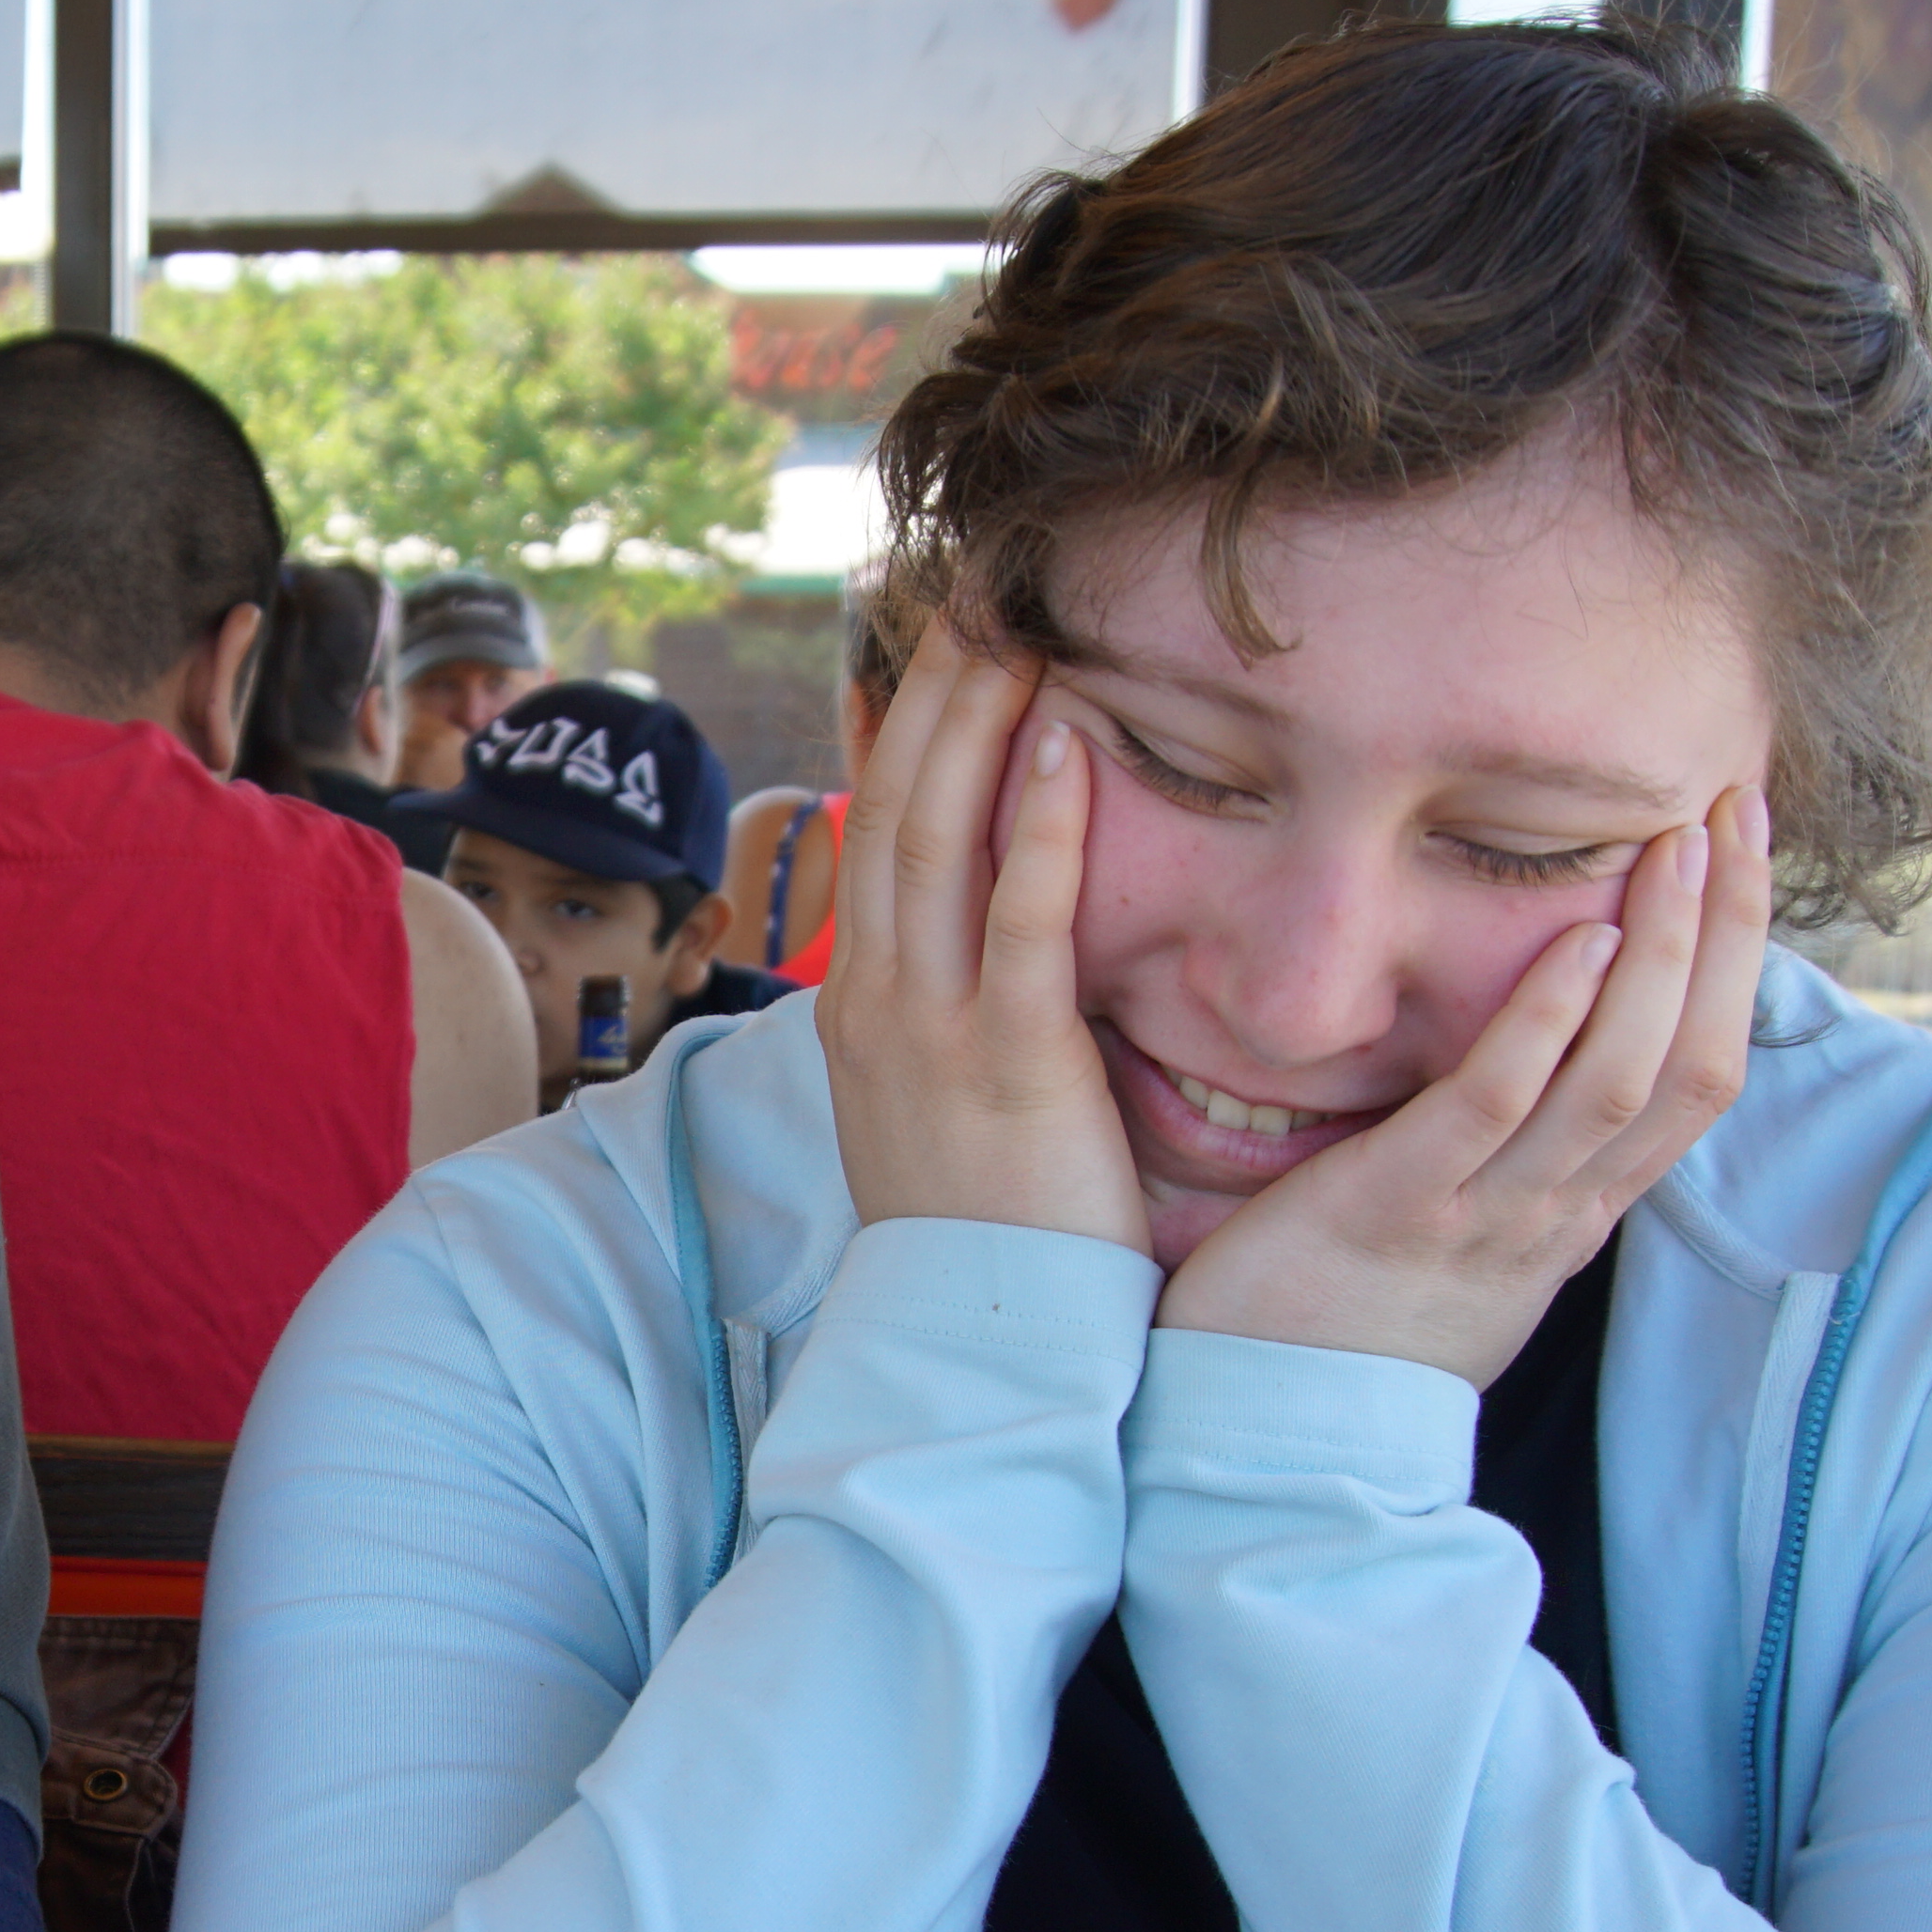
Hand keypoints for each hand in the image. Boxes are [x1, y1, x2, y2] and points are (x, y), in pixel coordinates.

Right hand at [816, 618, 1150, 1253]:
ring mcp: (932, 1031)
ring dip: (976, 723)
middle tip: (978, 587)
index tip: (936, 641)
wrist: (977, 1344)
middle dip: (933, 691)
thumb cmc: (985, 1231)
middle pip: (897, 809)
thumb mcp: (941, 1106)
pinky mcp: (1008, 1063)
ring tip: (1015, 625)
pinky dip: (1041, 826)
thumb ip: (957, 1016)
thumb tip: (993, 943)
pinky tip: (1066, 742)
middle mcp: (880, 1002)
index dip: (903, 729)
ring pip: (939, 840)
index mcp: (865, 1006)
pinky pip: (1020, 922)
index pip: (876, 834)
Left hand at [1154, 784, 1776, 1385]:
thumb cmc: (1344, 1328)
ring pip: (1617, 1079)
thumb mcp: (1460, 1238)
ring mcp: (1486, 1218)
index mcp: (1573, 1213)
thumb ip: (1508, 1155)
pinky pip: (1494, 1110)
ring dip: (1659, 956)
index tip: (1738, 854)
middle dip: (1725, 933)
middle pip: (1688, 1065)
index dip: (1732, 964)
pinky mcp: (1398, 1213)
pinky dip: (1545, 1024)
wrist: (1268, 1451)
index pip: (1694, 1077)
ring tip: (1677, 845)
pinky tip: (1575, 943)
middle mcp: (1556, 1214)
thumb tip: (1539, 1060)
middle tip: (1738, 810)